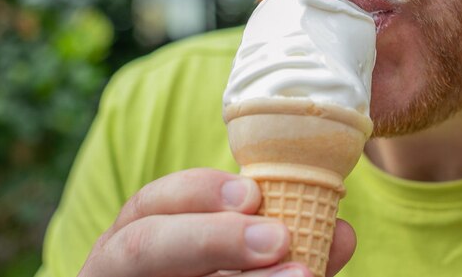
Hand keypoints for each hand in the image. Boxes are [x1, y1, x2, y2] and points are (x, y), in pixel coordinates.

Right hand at [78, 168, 355, 276]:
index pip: (154, 202)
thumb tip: (342, 234)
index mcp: (142, 231)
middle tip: (278, 240)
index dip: (200, 192)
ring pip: (150, 270)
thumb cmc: (204, 269)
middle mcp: (118, 263)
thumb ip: (286, 245)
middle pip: (143, 244)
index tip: (253, 195)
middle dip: (212, 237)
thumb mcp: (242, 255)